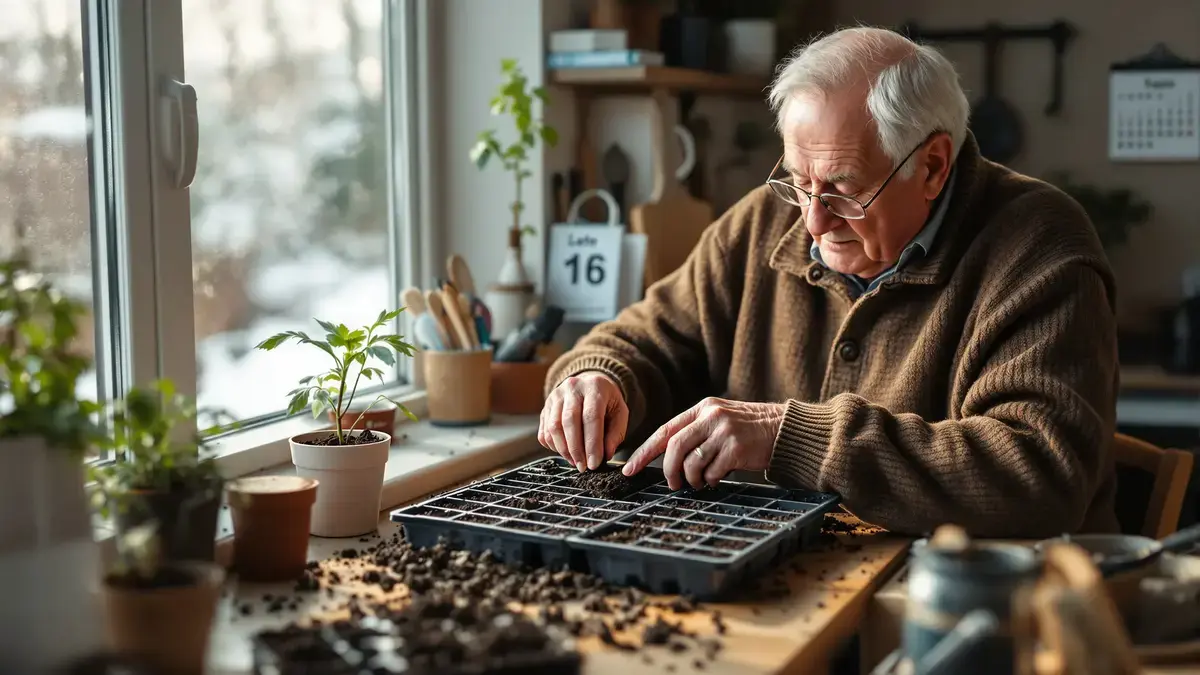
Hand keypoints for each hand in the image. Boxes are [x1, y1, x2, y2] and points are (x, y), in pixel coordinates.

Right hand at [539, 372, 628, 472]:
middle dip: (576, 449)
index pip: (591, 417)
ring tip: (575, 462)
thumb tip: (606, 454)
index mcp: (595, 387)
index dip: (592, 443)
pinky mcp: (545, 406)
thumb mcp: (620, 412)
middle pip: (569, 421)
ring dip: (564, 450)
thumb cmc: (607, 401)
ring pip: (554, 427)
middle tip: (583, 467)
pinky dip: (553, 446)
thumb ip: (616, 433)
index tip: (594, 463)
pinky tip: (565, 452)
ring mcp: (556, 396)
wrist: (589, 383)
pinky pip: (544, 431)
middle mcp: (572, 388)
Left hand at [622, 398, 784, 489]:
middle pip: (674, 447)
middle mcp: (711, 416)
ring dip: (692, 479)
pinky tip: (718, 478)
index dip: (646, 451)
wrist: (783, 430)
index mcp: (702, 408)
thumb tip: (669, 460)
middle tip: (673, 484)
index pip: (666, 430)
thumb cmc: (748, 431)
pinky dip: (711, 480)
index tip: (631, 469)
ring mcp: (724, 431)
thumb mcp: (719, 420)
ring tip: (701, 481)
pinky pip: (713, 472)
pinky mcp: (737, 447)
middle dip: (669, 470)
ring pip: (692, 462)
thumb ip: (696, 433)